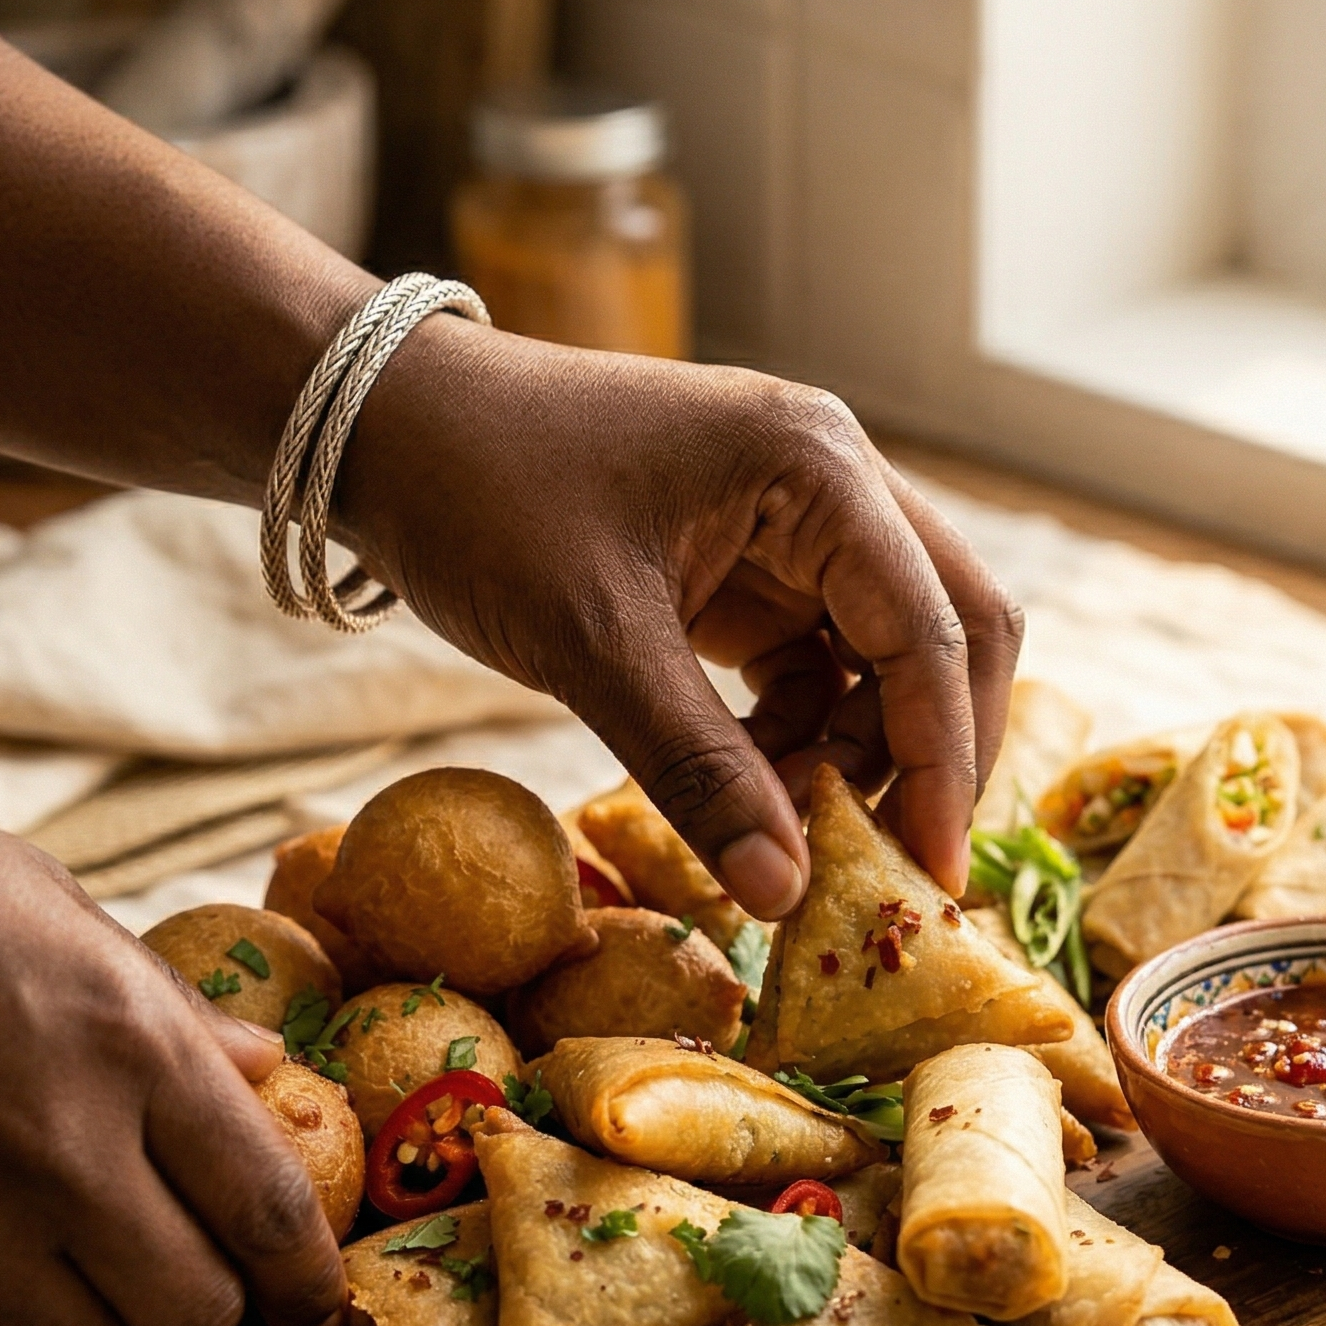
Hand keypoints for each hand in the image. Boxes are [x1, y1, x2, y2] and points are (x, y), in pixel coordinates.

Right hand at [0, 773, 344, 1325]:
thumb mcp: (52, 907)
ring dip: (100, 1322)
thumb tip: (266, 1069)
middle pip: (194, 1314)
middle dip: (207, 1302)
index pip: (268, 1207)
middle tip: (180, 1261)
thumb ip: (169, 1010)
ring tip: (67, 1254)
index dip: (310, 1284)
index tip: (318, 1314)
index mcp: (127, 1045)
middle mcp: (58, 1153)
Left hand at [339, 324, 1023, 913]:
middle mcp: (831, 483)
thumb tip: (786, 895)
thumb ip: (699, 770)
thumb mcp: (592, 643)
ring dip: (855, 752)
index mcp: (816, 467)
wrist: (378, 430)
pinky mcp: (747, 566)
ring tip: (782, 832)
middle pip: (947, 631)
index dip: (940, 762)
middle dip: (927, 754)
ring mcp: (793, 523)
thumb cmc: (481, 500)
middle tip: (893, 870)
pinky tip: (746, 790)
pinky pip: (815, 666)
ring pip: (884, 658)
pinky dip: (799, 738)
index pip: (930, 630)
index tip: (931, 876)